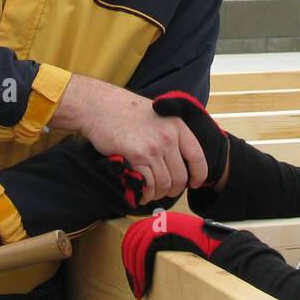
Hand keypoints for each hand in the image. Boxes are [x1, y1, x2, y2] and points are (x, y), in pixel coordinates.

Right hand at [51, 76, 206, 202]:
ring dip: (158, 194)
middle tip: (166, 191)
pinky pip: (148, 185)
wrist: (99, 106)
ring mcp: (152, 148)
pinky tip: (141, 193)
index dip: (199, 175)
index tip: (194, 183)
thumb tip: (178, 160)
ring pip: (164, 184)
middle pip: (181, 176)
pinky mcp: (136, 157)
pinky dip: (146, 194)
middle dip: (174, 190)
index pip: (197, 156)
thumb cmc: (124, 110)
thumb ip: (170, 134)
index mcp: (177, 126)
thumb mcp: (157, 114)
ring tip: (151, 193)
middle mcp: (168, 137)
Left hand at [121, 210, 233, 298]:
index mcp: (162, 222)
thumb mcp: (180, 246)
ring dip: (134, 270)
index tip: (132, 274)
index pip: (135, 235)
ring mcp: (162, 223)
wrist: (219, 246)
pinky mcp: (165, 231)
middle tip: (134, 285)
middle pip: (132, 240)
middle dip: (129, 264)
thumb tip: (145, 263)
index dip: (129, 255)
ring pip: (135, 247)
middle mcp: (160, 219)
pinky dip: (139, 268)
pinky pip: (143, 250)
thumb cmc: (203, 251)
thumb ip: (163, 248)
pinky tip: (143, 282)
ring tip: (138, 289)